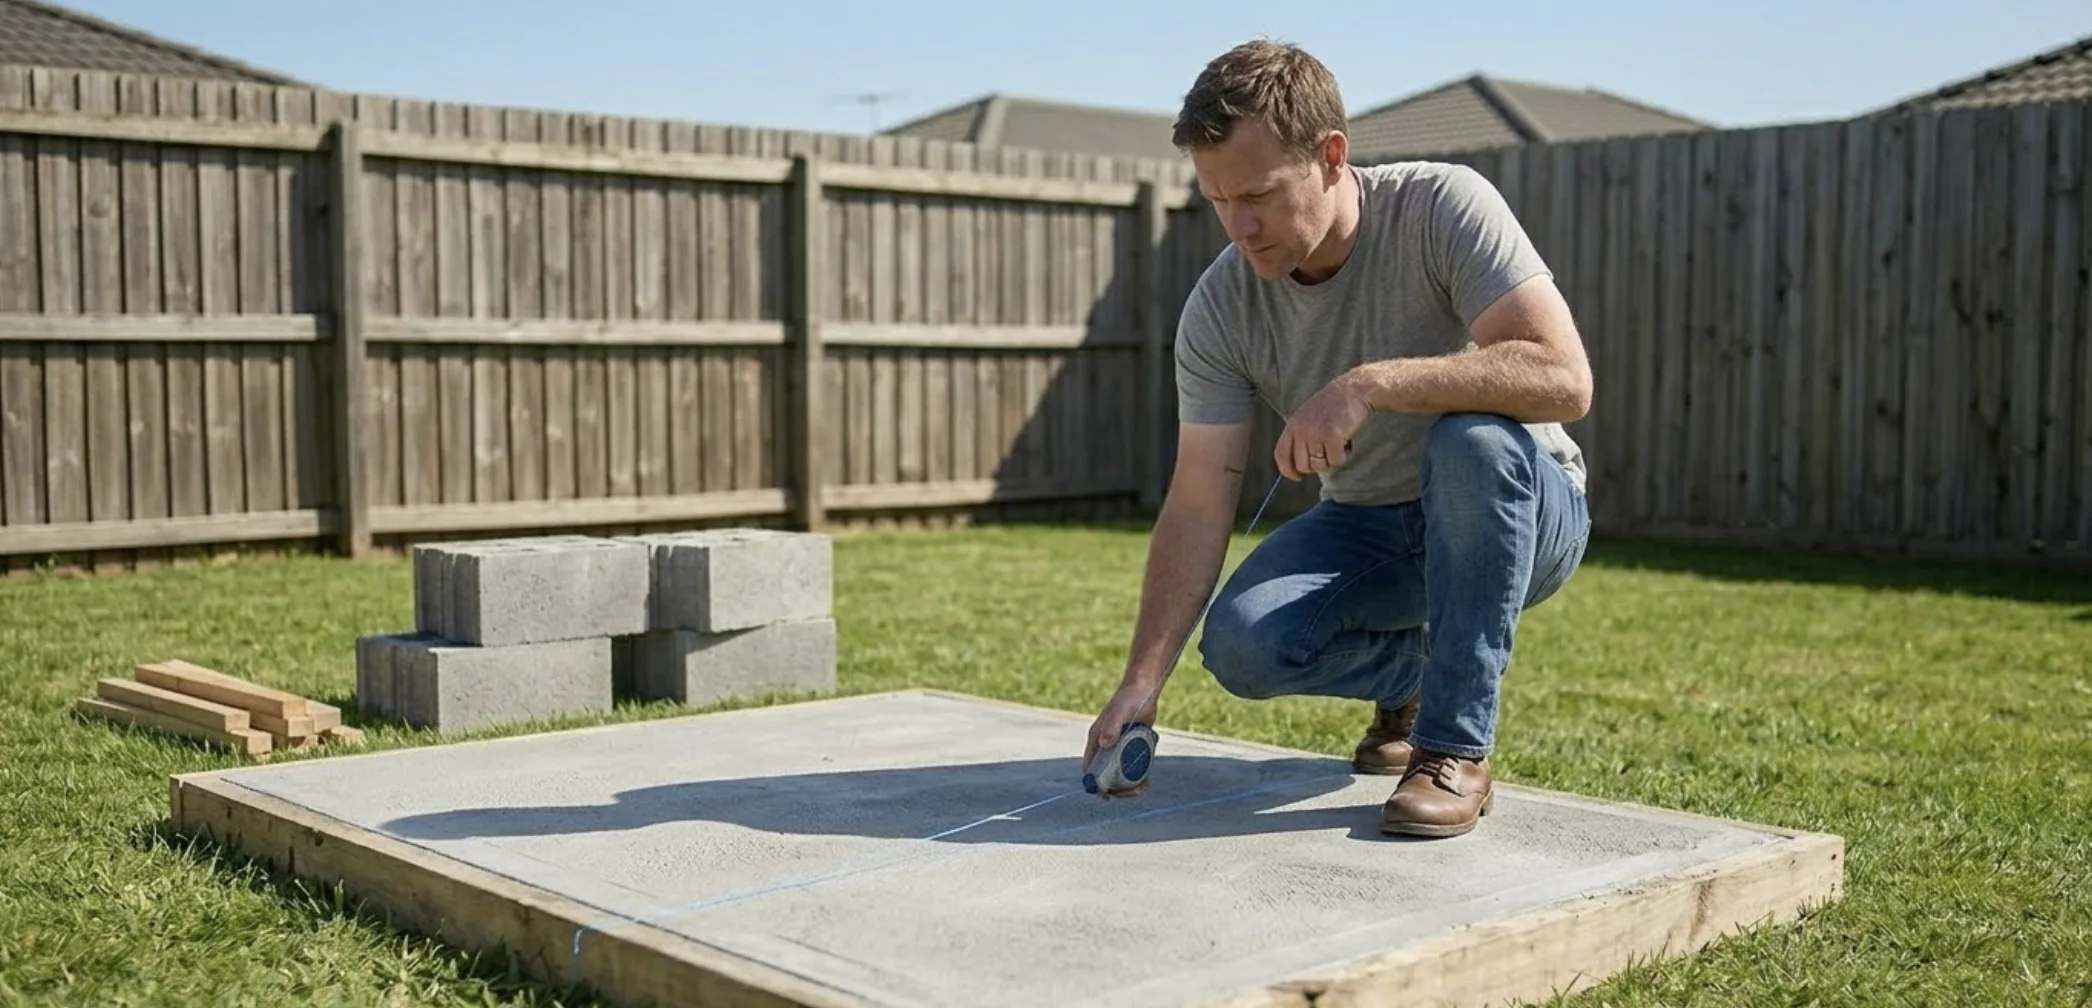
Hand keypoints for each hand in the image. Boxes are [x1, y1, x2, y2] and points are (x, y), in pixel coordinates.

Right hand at [1083, 679, 1159, 797]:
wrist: (1144, 690)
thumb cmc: (1129, 699)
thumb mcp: (1120, 713)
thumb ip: (1112, 727)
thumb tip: (1104, 744)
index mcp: (1096, 740)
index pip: (1090, 769)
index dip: (1095, 785)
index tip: (1107, 796)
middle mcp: (1105, 746)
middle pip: (1106, 775)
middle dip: (1118, 788)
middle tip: (1135, 791)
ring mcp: (1119, 748)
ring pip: (1120, 774)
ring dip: (1130, 785)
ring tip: (1146, 786)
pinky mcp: (1132, 747)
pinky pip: (1132, 767)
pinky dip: (1139, 775)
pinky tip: (1149, 779)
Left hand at [1276, 372, 1370, 480]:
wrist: (1354, 390)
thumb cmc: (1334, 406)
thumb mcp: (1308, 418)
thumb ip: (1301, 438)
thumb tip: (1300, 467)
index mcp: (1292, 425)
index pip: (1281, 455)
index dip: (1288, 470)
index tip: (1297, 477)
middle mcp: (1301, 430)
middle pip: (1303, 465)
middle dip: (1318, 465)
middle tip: (1329, 452)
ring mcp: (1315, 433)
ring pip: (1321, 465)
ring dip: (1332, 459)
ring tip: (1338, 442)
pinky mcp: (1332, 436)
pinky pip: (1336, 461)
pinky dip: (1344, 456)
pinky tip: (1347, 442)